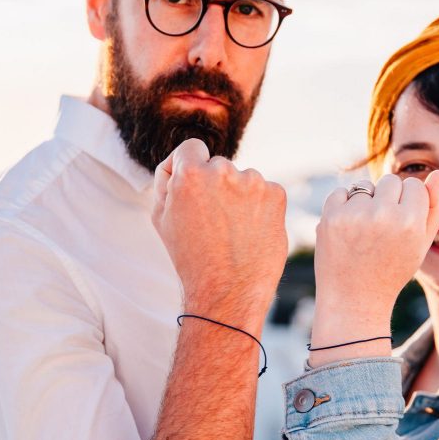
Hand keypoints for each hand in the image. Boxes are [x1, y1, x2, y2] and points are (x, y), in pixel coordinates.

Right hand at [152, 139, 287, 326]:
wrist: (228, 291)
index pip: (191, 148)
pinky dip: (260, 208)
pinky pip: (265, 193)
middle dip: (215, 186)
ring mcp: (253, 182)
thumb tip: (178, 163)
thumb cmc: (190, 259)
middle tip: (213, 221)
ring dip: (239, 197)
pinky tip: (250, 232)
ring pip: (244, 180)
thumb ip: (167, 182)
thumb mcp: (162, 218)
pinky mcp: (276, 195)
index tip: (194, 185)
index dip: (190, 166)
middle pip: (219, 166)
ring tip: (233, 232)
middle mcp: (223, 170)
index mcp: (190, 173)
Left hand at [310, 172, 438, 351]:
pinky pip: (341, 192)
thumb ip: (435, 207)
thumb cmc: (392, 271)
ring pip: (365, 185)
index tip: (401, 222)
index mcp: (410, 222)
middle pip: (391, 180)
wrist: (354, 299)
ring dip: (365, 201)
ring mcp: (354, 215)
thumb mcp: (421, 244)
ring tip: (364, 231)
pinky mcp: (331, 217)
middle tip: (382, 228)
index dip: (408, 202)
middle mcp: (383, 215)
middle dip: (388, 198)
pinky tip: (348, 230)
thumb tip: (437, 173)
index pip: (413, 184)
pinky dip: (343, 206)